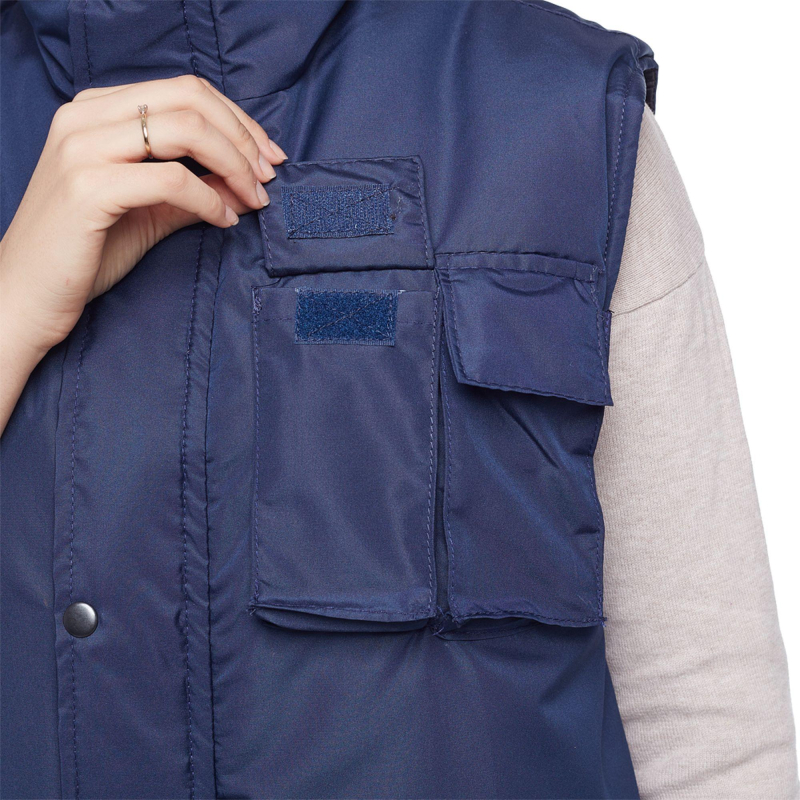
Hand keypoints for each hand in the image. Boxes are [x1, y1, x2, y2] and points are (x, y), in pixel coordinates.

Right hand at [0, 75, 286, 432]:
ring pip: (185, 129)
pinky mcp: (88, 187)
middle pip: (190, 100)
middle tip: (269, 176)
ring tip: (254, 199)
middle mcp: (85, 116)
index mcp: (96, 110)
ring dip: (233, 165)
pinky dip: (211, 200)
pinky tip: (225, 221)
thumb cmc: (86, 250)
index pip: (184, 91)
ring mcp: (82, 148)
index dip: (238, 120)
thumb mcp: (149, 210)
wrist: (28, 293)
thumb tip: (248, 185)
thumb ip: (195, 190)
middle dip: (243, 138)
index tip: (269, 156)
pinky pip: (172, 180)